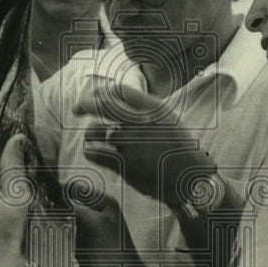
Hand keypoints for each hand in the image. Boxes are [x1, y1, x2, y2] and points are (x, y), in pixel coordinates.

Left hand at [74, 84, 217, 205]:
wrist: (191, 176)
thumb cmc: (177, 146)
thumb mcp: (166, 119)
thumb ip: (144, 107)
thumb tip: (112, 95)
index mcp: (153, 109)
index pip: (119, 90)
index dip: (102, 90)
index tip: (94, 94)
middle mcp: (141, 123)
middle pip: (102, 105)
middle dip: (84, 103)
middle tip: (76, 108)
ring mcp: (132, 144)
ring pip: (94, 130)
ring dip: (89, 131)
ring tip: (92, 135)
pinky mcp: (125, 165)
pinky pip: (95, 153)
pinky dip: (90, 150)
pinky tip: (93, 151)